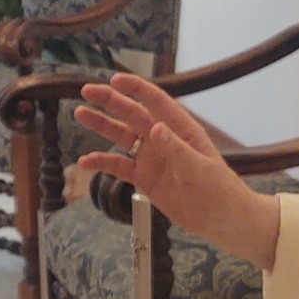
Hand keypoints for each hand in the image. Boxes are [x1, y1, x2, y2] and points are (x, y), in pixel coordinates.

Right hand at [75, 73, 279, 267]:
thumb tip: (156, 128)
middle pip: (132, 115)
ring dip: (101, 125)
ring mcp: (151, 158)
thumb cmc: (217, 188)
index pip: (156, 102)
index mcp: (180, 129)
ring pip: (121, 136)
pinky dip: (102, 162)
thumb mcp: (198, 168)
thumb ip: (176, 148)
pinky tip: (84, 161)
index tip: (114, 79)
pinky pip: (119, 167)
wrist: (219, 219)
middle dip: (110, 102)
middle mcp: (162, 139)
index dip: (136, 89)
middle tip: (87, 91)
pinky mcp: (144, 179)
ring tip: (79, 113)